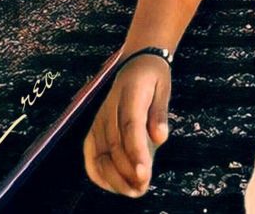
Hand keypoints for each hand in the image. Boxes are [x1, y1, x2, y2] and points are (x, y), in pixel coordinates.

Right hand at [83, 55, 171, 196]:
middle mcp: (109, 108)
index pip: (130, 125)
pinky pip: (90, 154)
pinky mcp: (94, 129)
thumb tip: (160, 138)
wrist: (136, 63)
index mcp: (130, 93)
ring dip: (115, 177)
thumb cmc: (153, 77)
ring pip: (100, 153)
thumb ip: (160, 113)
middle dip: (127, 171)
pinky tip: (112, 186)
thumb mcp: (164, 87)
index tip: (144, 173)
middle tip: (143, 188)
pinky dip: (98, 173)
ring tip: (133, 191)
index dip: (135, 151)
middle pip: (114, 144)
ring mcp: (99, 119)